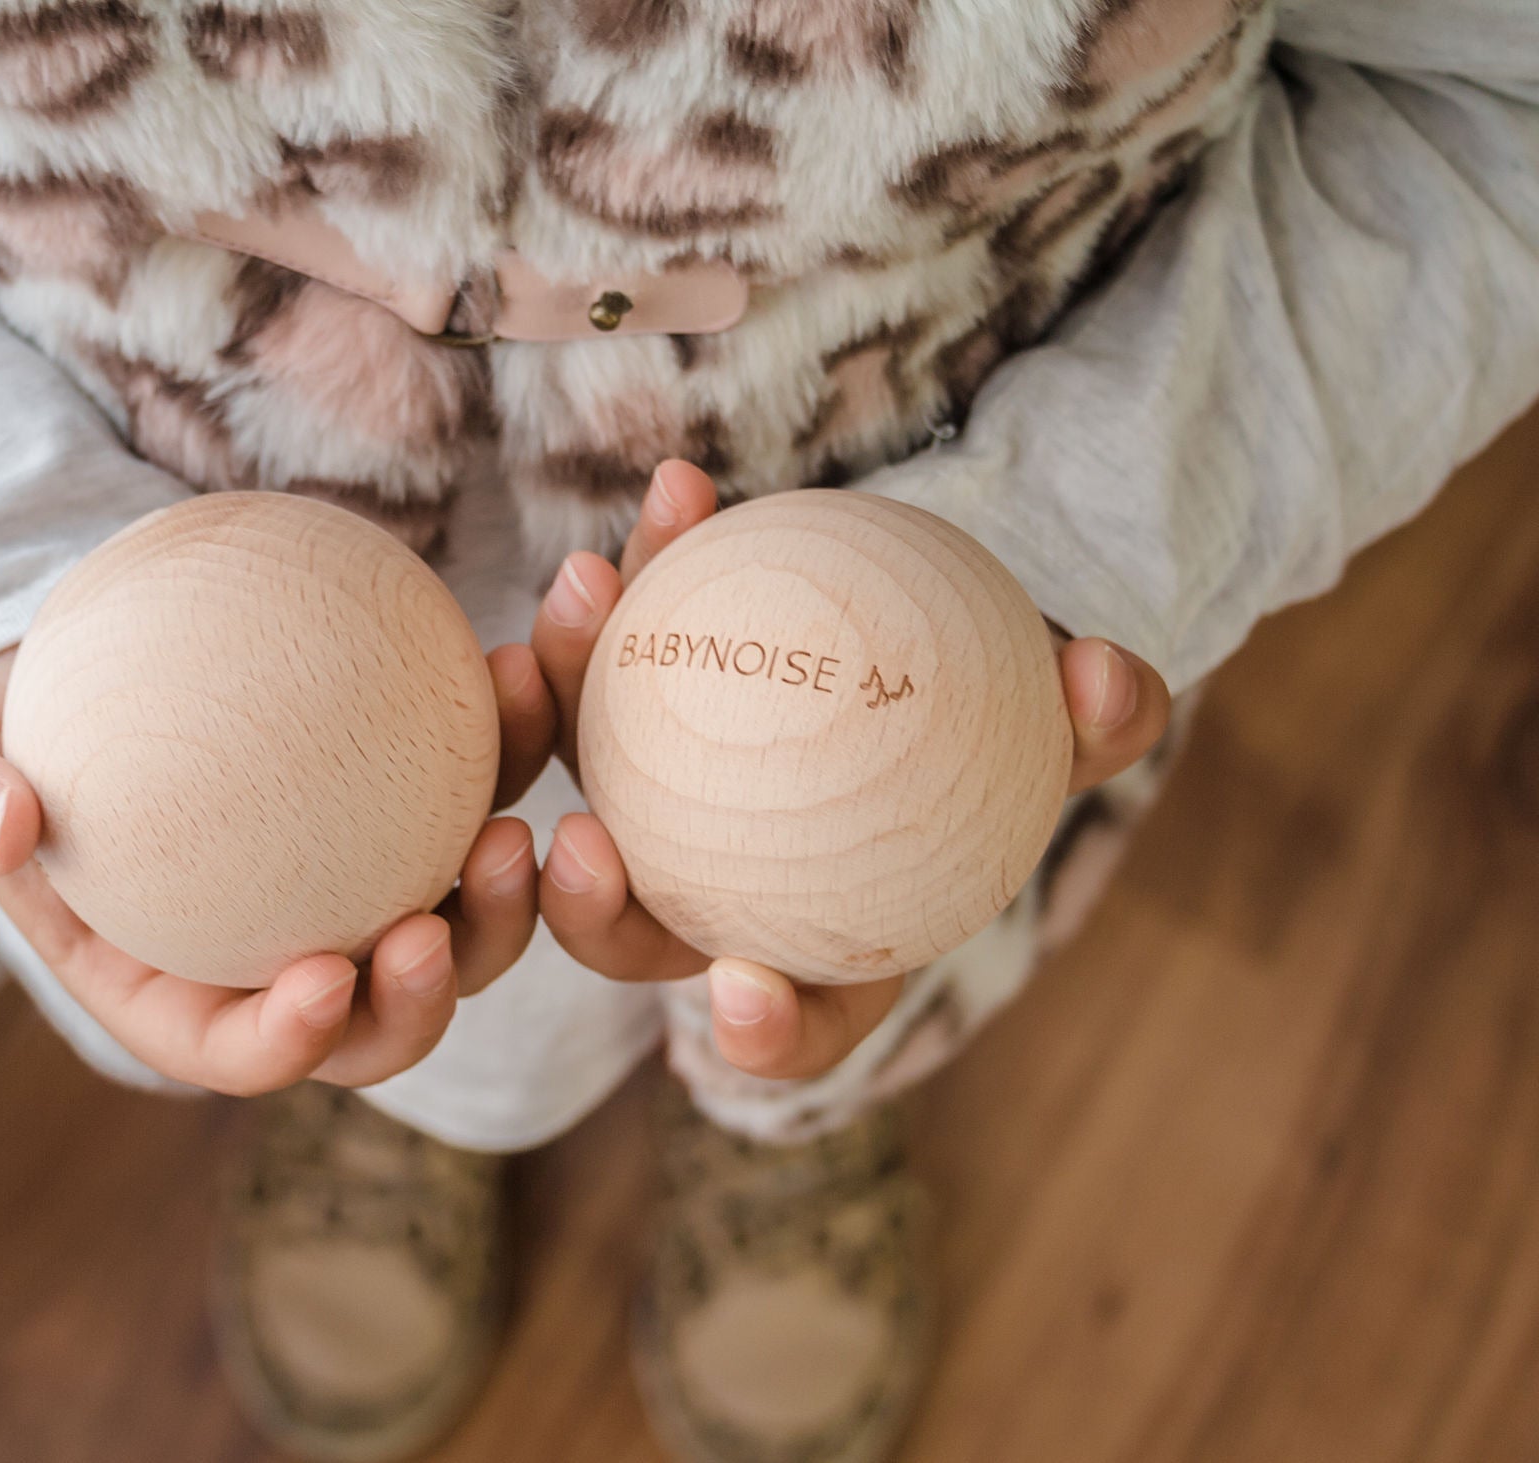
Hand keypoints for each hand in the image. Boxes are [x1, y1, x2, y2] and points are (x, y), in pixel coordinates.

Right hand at [0, 641, 557, 1094]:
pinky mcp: (415, 800)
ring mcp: (364, 885)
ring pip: (460, 921)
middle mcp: (286, 958)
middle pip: (377, 1019)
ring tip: (516, 825)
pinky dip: (508, 742)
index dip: (291, 1042)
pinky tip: (521, 667)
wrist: (87, 657)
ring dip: (502, 896)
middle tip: (433, 923)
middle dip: (423, 998)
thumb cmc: (10, 727)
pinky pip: (479, 784)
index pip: (238, 1051)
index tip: (323, 980)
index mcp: (178, 991)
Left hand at [528, 462, 1172, 1080]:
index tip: (741, 990)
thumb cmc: (1003, 714)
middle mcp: (718, 890)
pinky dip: (644, 573)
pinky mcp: (623, 701)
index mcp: (819, 942)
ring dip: (559, 703)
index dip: (763, 1032)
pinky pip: (610, 649)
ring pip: (581, 778)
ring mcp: (652, 801)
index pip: (792, 1022)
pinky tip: (680, 489)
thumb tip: (1109, 679)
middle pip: (634, 934)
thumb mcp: (1061, 722)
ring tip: (590, 597)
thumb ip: (1094, 720)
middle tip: (576, 843)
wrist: (933, 637)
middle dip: (587, 913)